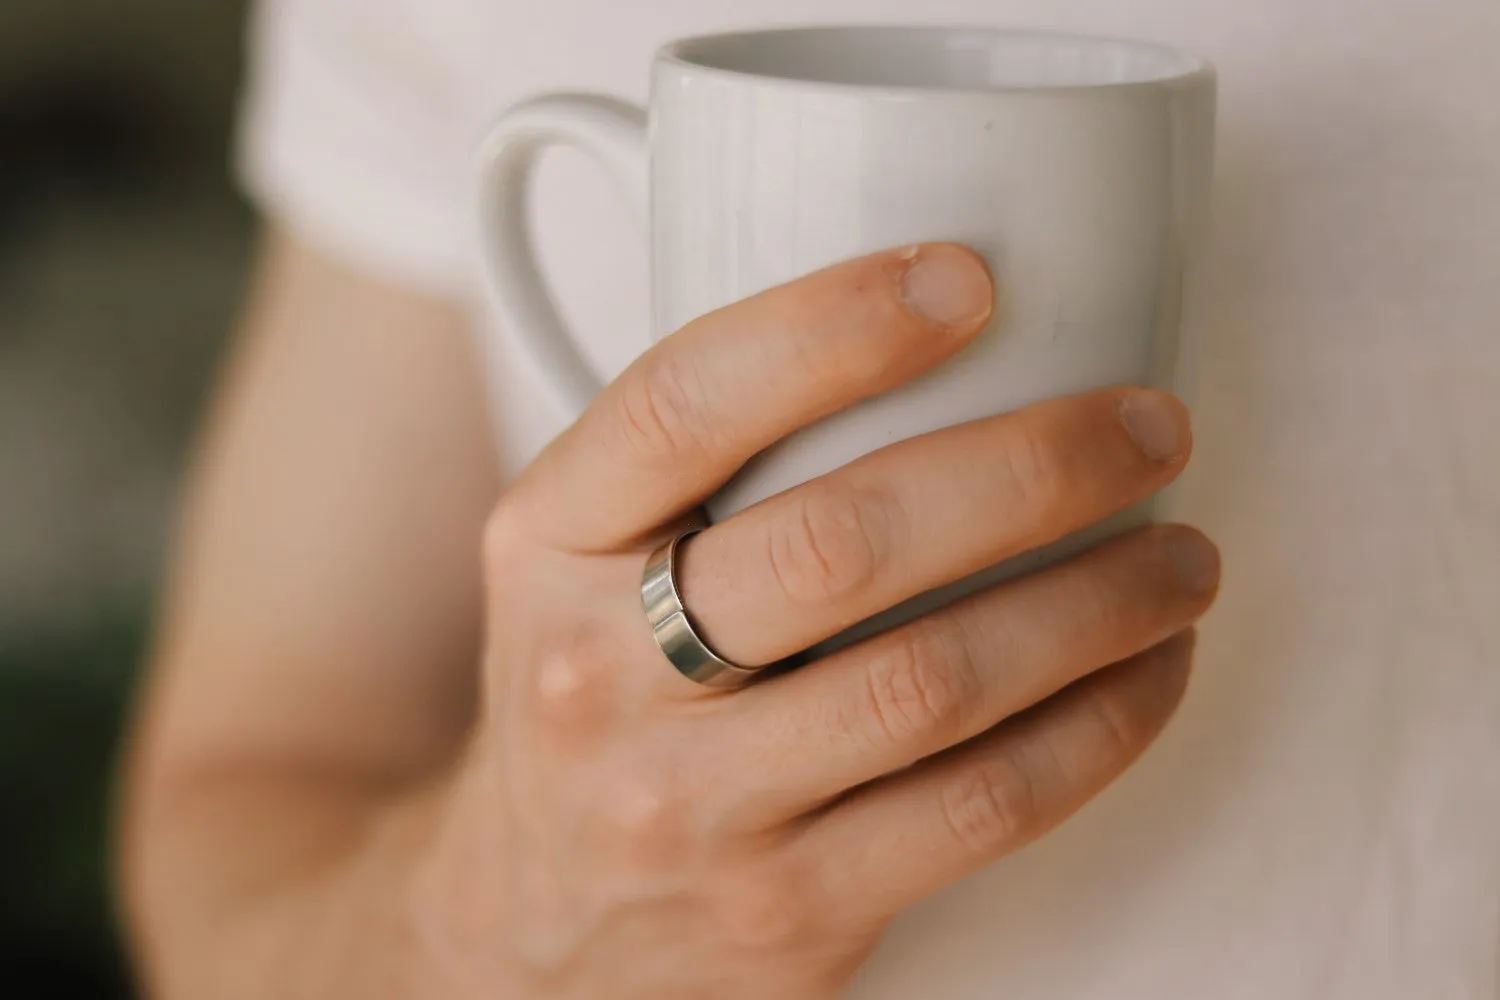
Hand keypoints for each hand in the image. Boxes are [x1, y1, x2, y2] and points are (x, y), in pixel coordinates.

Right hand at [411, 244, 1218, 997]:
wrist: (548, 931)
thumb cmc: (600, 697)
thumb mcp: (583, 559)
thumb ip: (702, 454)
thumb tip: (939, 322)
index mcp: (547, 543)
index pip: (681, 403)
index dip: (832, 327)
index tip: (972, 277)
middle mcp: (598, 673)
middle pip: (838, 543)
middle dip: (1029, 469)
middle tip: (1148, 428)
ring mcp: (689, 808)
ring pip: (932, 680)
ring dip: (1097, 603)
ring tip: (1185, 555)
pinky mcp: (785, 912)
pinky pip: (978, 807)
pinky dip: (1097, 728)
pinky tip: (1149, 673)